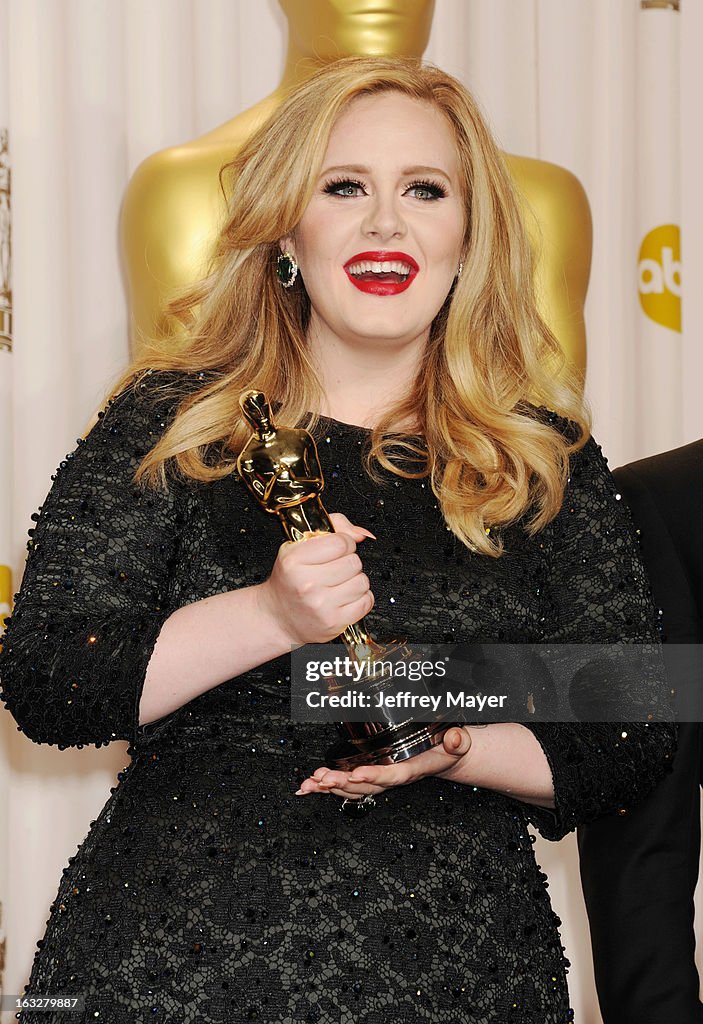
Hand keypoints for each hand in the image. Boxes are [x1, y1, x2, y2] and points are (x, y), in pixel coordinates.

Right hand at [258, 512, 375, 646]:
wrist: (277, 617)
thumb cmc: (290, 581)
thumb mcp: (298, 546)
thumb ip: (333, 527)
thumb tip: (361, 534)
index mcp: (294, 561)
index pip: (340, 543)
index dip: (344, 543)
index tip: (337, 549)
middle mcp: (307, 584)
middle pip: (354, 562)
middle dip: (348, 562)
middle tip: (334, 569)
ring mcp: (321, 605)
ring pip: (362, 582)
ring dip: (354, 581)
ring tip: (338, 584)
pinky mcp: (334, 622)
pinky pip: (366, 602)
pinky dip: (360, 599)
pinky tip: (345, 598)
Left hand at [295, 725, 473, 799]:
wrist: (445, 757)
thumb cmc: (448, 749)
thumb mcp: (459, 743)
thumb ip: (458, 742)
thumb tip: (456, 738)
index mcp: (413, 770)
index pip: (393, 775)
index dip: (376, 776)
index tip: (358, 773)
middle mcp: (394, 778)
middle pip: (366, 786)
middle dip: (343, 783)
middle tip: (323, 778)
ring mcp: (381, 778)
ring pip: (353, 788)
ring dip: (331, 787)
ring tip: (311, 783)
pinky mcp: (371, 775)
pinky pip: (347, 785)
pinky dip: (325, 787)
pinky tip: (307, 787)